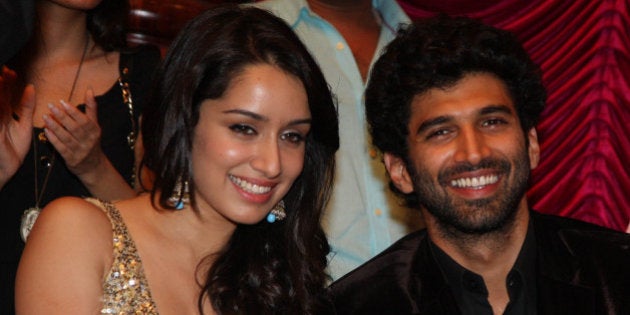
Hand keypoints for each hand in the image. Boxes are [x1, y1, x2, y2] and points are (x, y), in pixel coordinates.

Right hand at [0, 66, 34, 187]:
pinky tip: (2, 102)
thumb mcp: (24, 124)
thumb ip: (26, 107)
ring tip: (1, 79)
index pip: (4, 95)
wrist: (7, 168)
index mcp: (4, 115)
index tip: (12, 71)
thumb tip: (30, 87)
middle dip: (1, 84)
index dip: (7, 83)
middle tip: (4, 70)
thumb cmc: (13, 148)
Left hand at [43, 88, 104, 177]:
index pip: (84, 120)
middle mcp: (89, 141)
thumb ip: (91, 108)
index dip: (73, 111)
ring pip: (67, 137)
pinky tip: (46, 131)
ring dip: (55, 127)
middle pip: (74, 128)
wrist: (93, 165)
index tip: (62, 102)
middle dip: (62, 116)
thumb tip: (89, 90)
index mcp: (94, 131)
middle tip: (50, 106)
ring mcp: (80, 151)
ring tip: (45, 117)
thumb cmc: (91, 141)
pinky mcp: (72, 159)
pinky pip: (61, 148)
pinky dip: (53, 139)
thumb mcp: (94, 125)